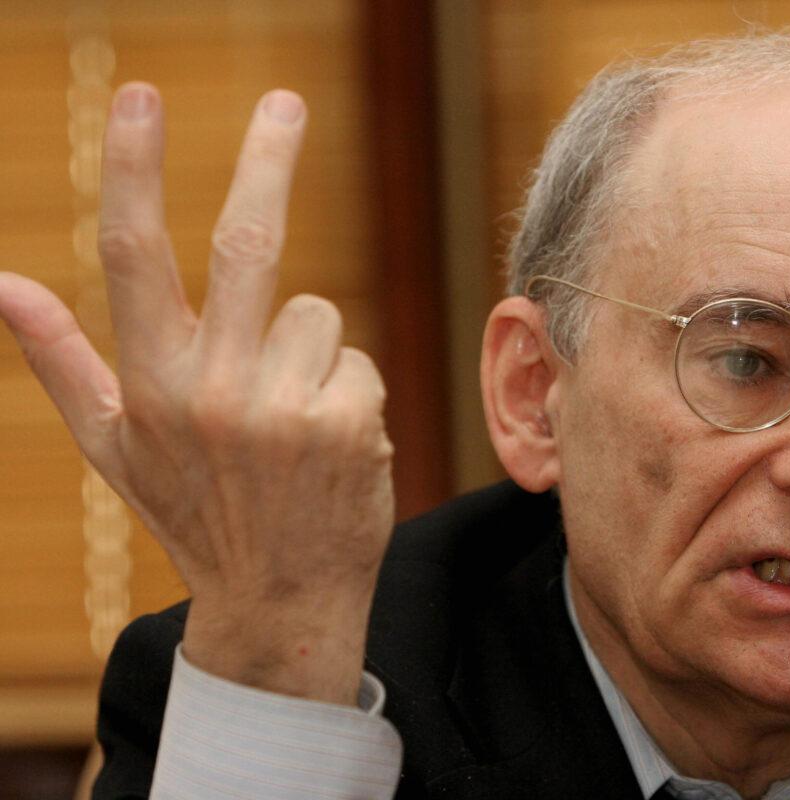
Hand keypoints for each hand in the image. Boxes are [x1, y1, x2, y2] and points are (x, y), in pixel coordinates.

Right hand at [0, 83, 393, 704]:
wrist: (282, 600)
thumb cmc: (197, 512)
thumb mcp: (116, 447)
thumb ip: (60, 360)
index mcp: (150, 387)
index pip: (133, 256)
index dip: (133, 167)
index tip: (137, 96)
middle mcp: (213, 392)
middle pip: (247, 243)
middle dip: (266, 158)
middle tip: (285, 101)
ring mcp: (285, 409)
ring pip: (317, 314)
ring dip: (310, 352)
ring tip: (294, 420)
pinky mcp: (350, 423)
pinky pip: (358, 360)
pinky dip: (349, 390)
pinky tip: (332, 444)